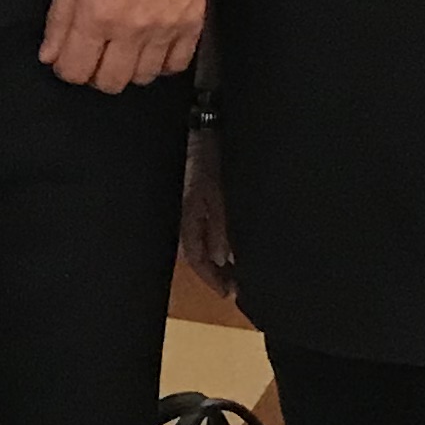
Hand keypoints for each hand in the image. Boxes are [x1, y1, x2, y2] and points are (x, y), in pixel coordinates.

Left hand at [39, 0, 209, 92]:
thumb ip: (59, 17)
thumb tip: (49, 54)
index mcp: (96, 15)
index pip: (75, 70)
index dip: (66, 68)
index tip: (68, 59)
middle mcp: (130, 30)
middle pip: (110, 82)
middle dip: (96, 74)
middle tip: (96, 57)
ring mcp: (163, 30)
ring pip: (143, 78)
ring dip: (129, 69)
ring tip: (124, 50)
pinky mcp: (190, 25)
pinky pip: (176, 65)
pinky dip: (162, 63)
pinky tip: (152, 48)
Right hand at [179, 136, 234, 292]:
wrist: (201, 130)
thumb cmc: (208, 161)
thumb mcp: (217, 196)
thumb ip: (218, 228)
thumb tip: (221, 258)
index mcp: (187, 220)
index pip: (197, 259)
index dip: (213, 279)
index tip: (230, 294)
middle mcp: (186, 218)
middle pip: (199, 255)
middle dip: (216, 273)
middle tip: (237, 286)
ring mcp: (191, 209)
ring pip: (202, 243)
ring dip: (219, 258)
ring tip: (239, 270)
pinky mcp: (198, 199)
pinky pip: (205, 229)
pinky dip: (219, 241)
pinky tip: (232, 244)